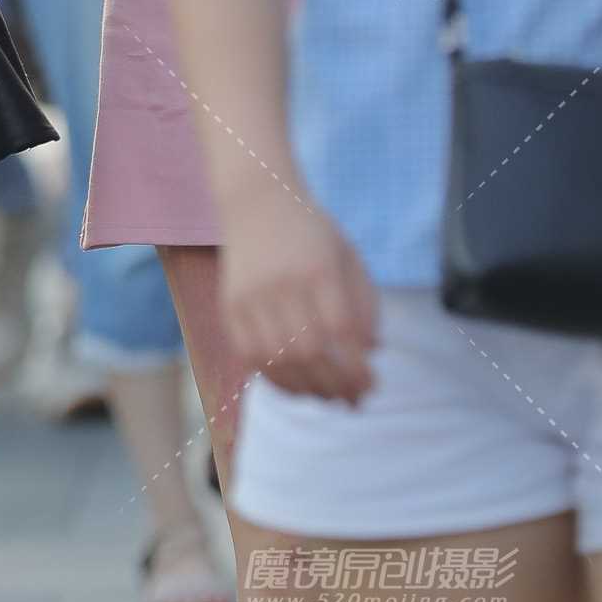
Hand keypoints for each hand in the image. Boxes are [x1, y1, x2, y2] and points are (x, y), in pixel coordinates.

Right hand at [218, 182, 378, 403]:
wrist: (256, 202)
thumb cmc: (312, 233)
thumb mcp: (348, 256)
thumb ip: (365, 303)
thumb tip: (371, 352)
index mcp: (318, 269)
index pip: (340, 331)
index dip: (357, 367)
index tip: (372, 385)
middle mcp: (282, 284)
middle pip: (309, 352)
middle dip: (336, 385)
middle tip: (353, 399)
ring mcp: (251, 296)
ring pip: (278, 360)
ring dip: (307, 389)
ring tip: (328, 397)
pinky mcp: (229, 307)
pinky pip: (250, 357)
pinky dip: (274, 379)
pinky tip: (296, 387)